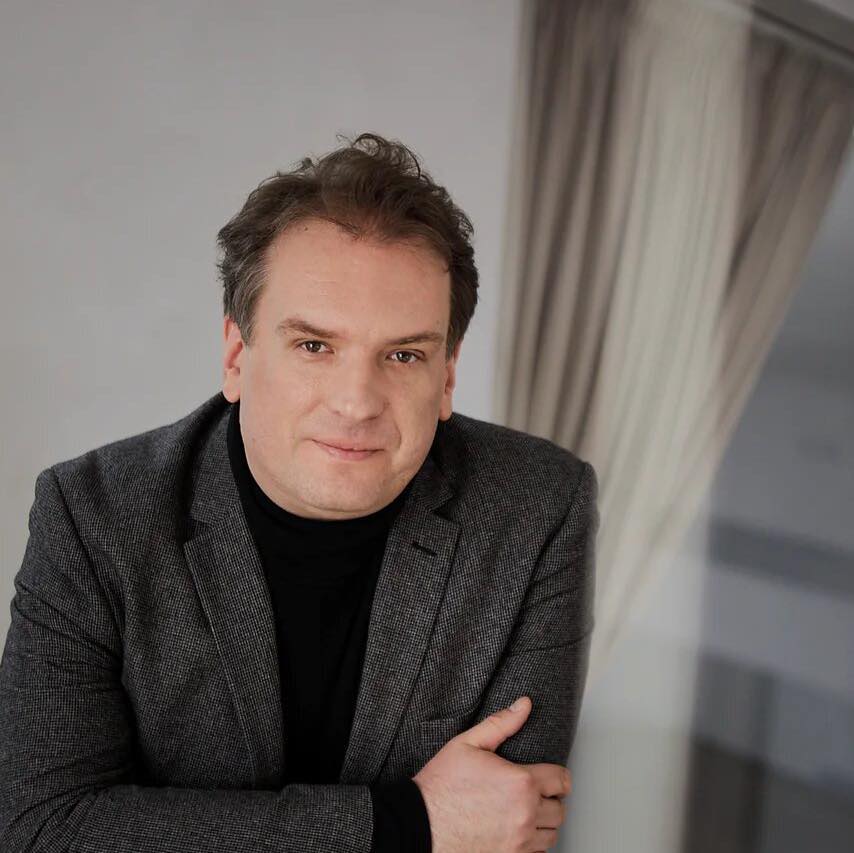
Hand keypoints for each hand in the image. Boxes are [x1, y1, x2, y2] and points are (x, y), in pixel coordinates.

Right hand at [412, 696, 570, 852]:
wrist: (421, 823)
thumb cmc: (441, 785)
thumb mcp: (468, 743)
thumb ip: (501, 723)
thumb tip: (523, 705)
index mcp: (520, 783)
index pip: (561, 781)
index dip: (558, 775)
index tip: (550, 775)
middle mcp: (524, 815)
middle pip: (559, 810)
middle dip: (551, 799)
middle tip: (535, 792)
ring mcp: (518, 842)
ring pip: (551, 835)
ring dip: (544, 822)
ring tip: (526, 810)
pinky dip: (533, 843)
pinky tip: (518, 830)